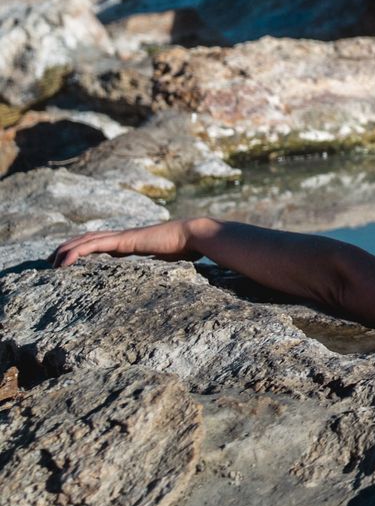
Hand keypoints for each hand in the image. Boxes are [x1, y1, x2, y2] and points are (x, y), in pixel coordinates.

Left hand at [52, 220, 202, 266]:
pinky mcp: (121, 240)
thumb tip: (163, 270)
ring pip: (85, 241)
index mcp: (131, 241)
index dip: (83, 249)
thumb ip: (159, 260)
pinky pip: (92, 246)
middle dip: (67, 248)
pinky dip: (75, 253)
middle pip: (87, 238)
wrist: (193, 235)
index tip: (71, 260)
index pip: (100, 242)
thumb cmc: (186, 247)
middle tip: (50, 261)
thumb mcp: (168, 258)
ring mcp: (121, 236)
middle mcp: (122, 236)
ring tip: (51, 264)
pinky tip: (64, 263)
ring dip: (65, 251)